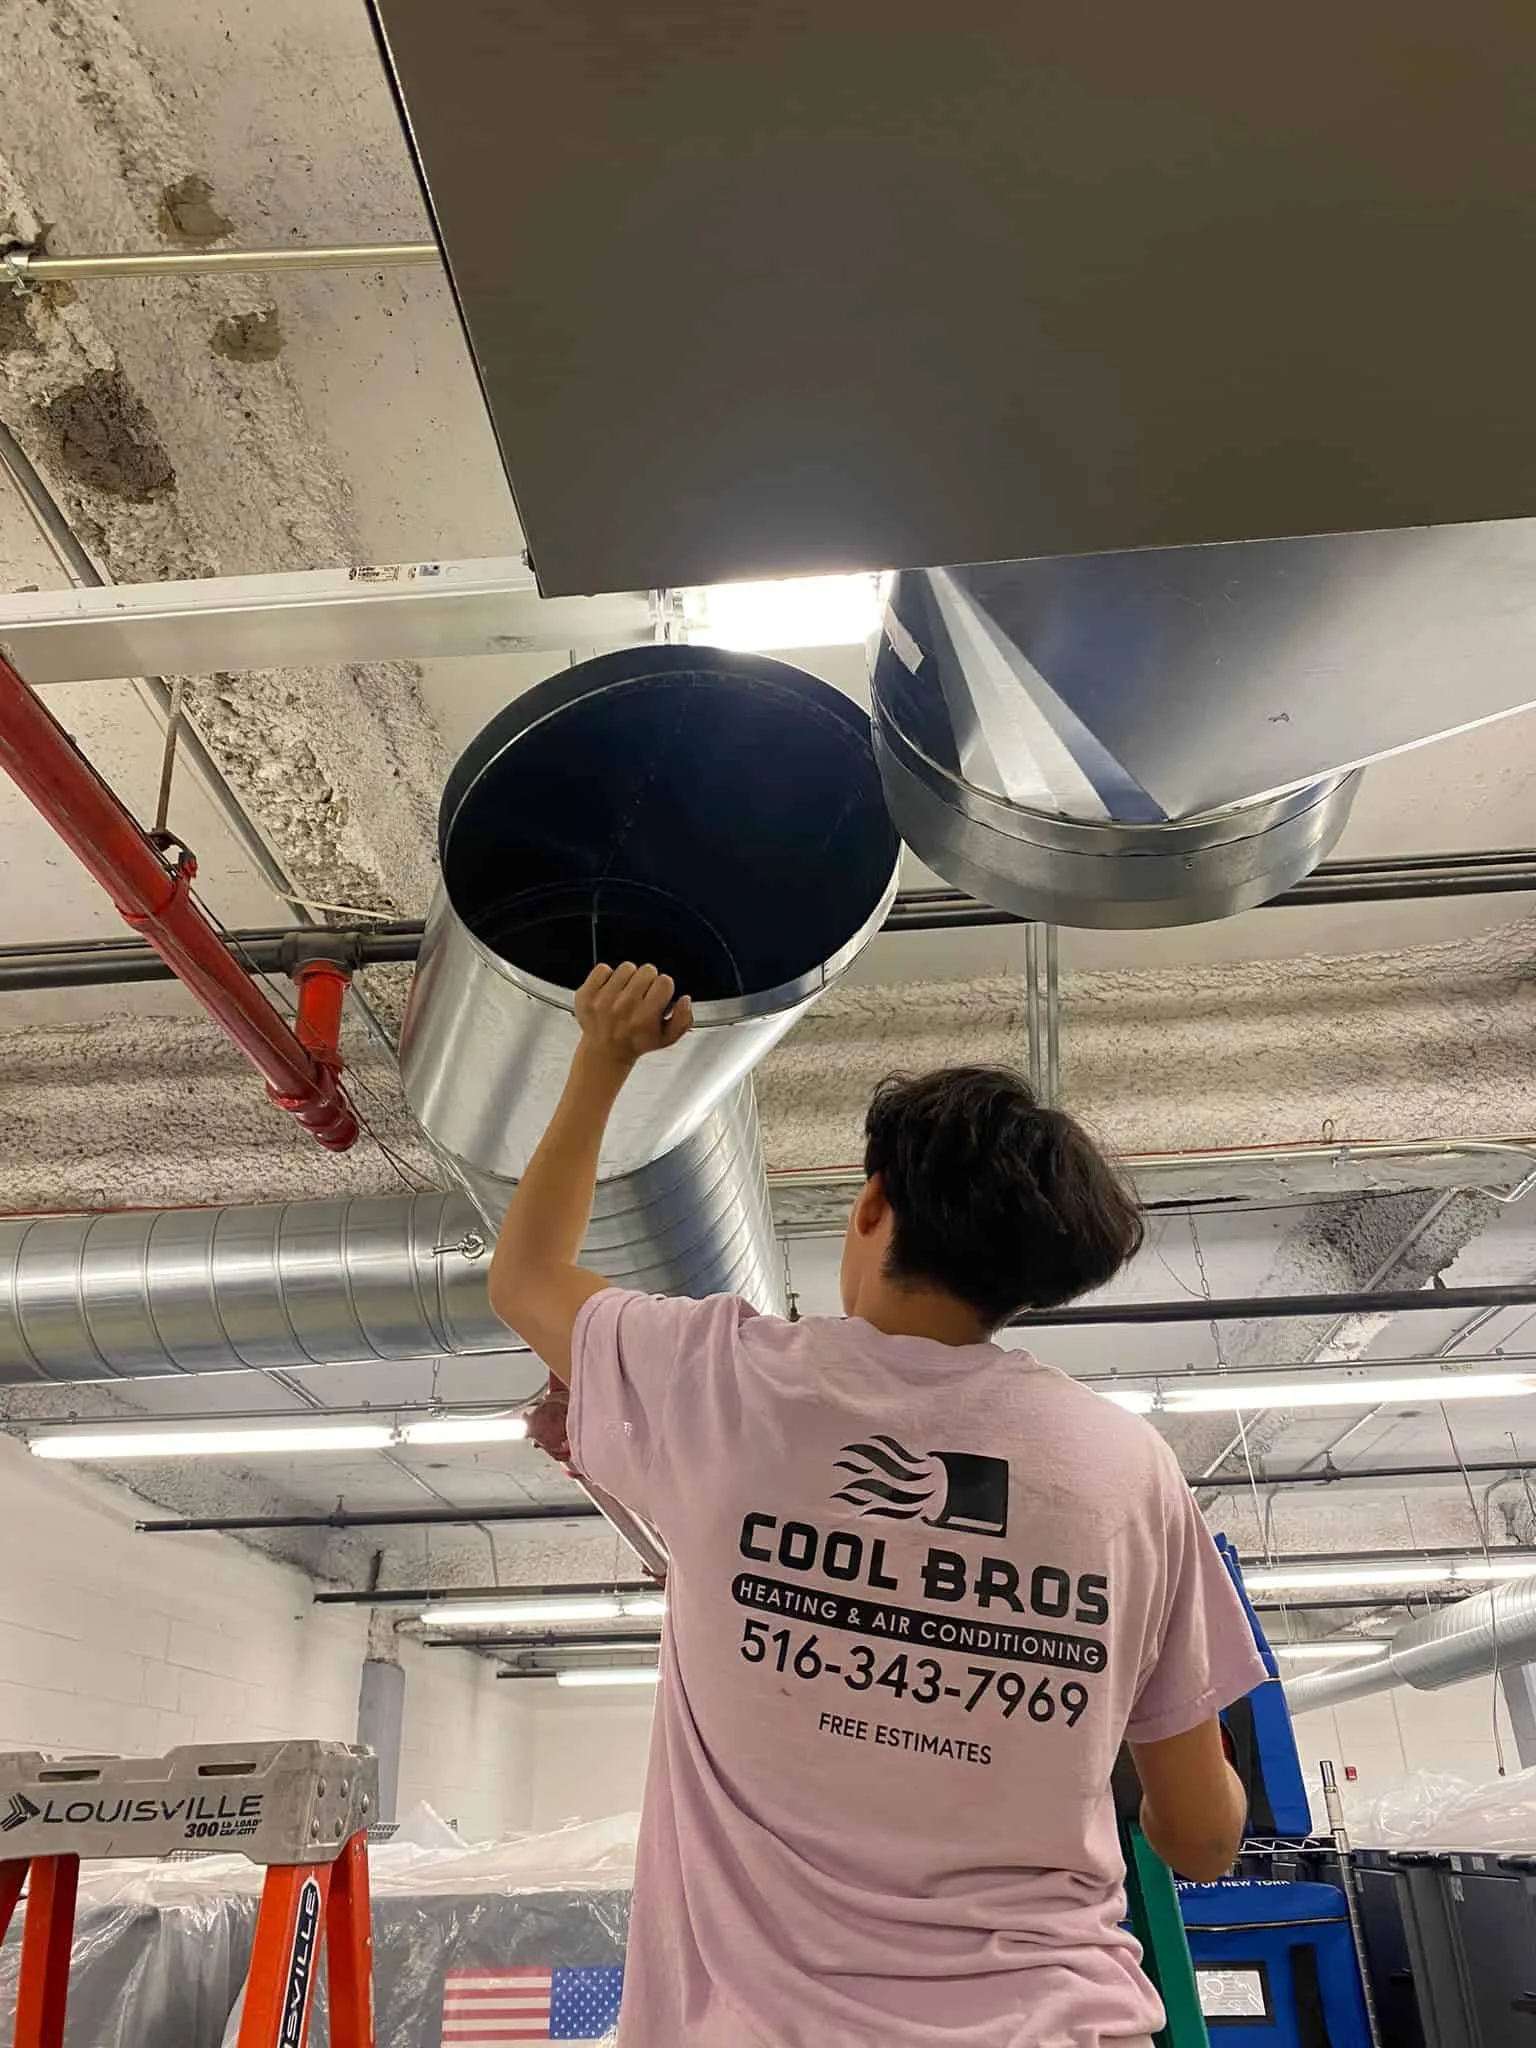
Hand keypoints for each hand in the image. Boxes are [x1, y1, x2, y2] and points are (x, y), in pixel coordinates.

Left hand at [574, 961, 692, 1070]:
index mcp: (645, 1016)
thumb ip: (683, 1019)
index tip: (657, 998)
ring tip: (625, 995)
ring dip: (628, 978)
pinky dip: (607, 977)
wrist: (605, 1051)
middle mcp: (624, 1007)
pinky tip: (610, 992)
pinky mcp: (587, 994)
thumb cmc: (636, 1042)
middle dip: (647, 981)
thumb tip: (684, 1000)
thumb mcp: (667, 1038)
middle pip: (647, 970)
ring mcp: (603, 999)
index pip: (664, 981)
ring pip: (627, 967)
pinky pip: (603, 968)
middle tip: (641, 997)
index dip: (663, 988)